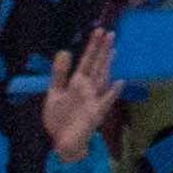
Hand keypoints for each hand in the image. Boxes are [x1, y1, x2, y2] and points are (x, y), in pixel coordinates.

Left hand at [42, 17, 123, 165]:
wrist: (63, 142)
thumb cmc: (60, 118)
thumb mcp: (54, 94)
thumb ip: (59, 74)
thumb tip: (64, 51)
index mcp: (77, 82)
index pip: (86, 61)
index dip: (93, 46)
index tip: (99, 31)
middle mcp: (88, 88)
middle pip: (96, 65)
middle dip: (102, 50)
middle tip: (110, 32)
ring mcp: (93, 99)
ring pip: (102, 78)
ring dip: (107, 64)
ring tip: (114, 49)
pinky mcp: (96, 113)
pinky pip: (105, 101)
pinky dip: (112, 93)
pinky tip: (119, 82)